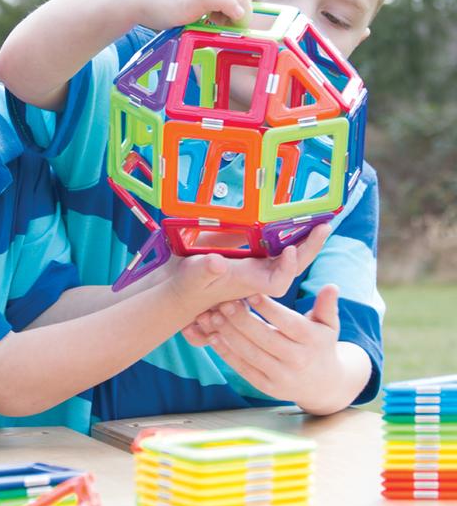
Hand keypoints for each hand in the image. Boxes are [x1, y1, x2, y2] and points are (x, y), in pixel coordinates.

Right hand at [121, 0, 265, 31]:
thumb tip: (247, 7)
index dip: (243, 10)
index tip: (225, 22)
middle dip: (238, 16)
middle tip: (215, 25)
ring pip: (243, 1)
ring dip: (233, 20)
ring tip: (210, 23)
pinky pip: (230, 2)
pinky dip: (230, 14)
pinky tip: (214, 21)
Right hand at [172, 224, 329, 312]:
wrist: (183, 286)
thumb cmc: (187, 285)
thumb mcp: (192, 276)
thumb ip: (205, 270)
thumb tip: (217, 261)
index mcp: (247, 282)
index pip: (278, 282)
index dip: (287, 268)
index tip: (288, 249)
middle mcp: (257, 274)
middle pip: (292, 266)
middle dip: (309, 247)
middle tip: (324, 226)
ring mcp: (256, 264)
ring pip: (288, 254)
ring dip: (303, 238)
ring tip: (320, 221)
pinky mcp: (251, 254)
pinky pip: (277, 245)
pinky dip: (288, 233)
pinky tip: (296, 219)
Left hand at [184, 284, 362, 413]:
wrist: (323, 385)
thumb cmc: (321, 344)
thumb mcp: (328, 325)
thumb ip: (326, 306)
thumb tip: (331, 286)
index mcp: (312, 340)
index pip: (289, 322)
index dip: (269, 308)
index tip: (250, 292)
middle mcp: (298, 360)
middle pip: (265, 338)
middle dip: (241, 320)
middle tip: (222, 303)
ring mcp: (282, 376)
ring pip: (250, 354)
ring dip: (228, 335)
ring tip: (211, 317)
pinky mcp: (267, 387)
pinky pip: (243, 369)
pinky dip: (226, 353)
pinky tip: (212, 337)